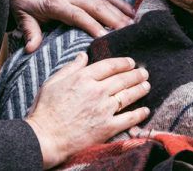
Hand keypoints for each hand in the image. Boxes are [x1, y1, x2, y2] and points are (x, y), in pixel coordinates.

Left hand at [6, 0, 134, 51]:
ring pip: (104, 0)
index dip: (91, 25)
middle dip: (114, 20)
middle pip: (96, 6)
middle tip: (130, 34)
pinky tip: (132, 12)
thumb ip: (29, 32)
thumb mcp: (21, 14)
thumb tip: (31, 50)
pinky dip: (120, 3)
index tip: (104, 37)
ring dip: (121, 12)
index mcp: (55, 2)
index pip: (76, 15)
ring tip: (136, 26)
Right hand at [26, 53, 150, 167]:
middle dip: (136, 74)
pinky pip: (128, 119)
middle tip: (144, 73)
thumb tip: (83, 55)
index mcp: (83, 78)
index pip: (109, 66)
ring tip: (147, 86)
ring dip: (140, 89)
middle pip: (122, 79)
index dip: (123, 63)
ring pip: (128, 95)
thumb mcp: (52, 82)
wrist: (45, 138)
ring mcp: (103, 109)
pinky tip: (145, 110)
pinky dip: (139, 114)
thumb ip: (70, 68)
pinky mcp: (107, 127)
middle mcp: (96, 91)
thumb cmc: (45, 110)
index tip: (130, 62)